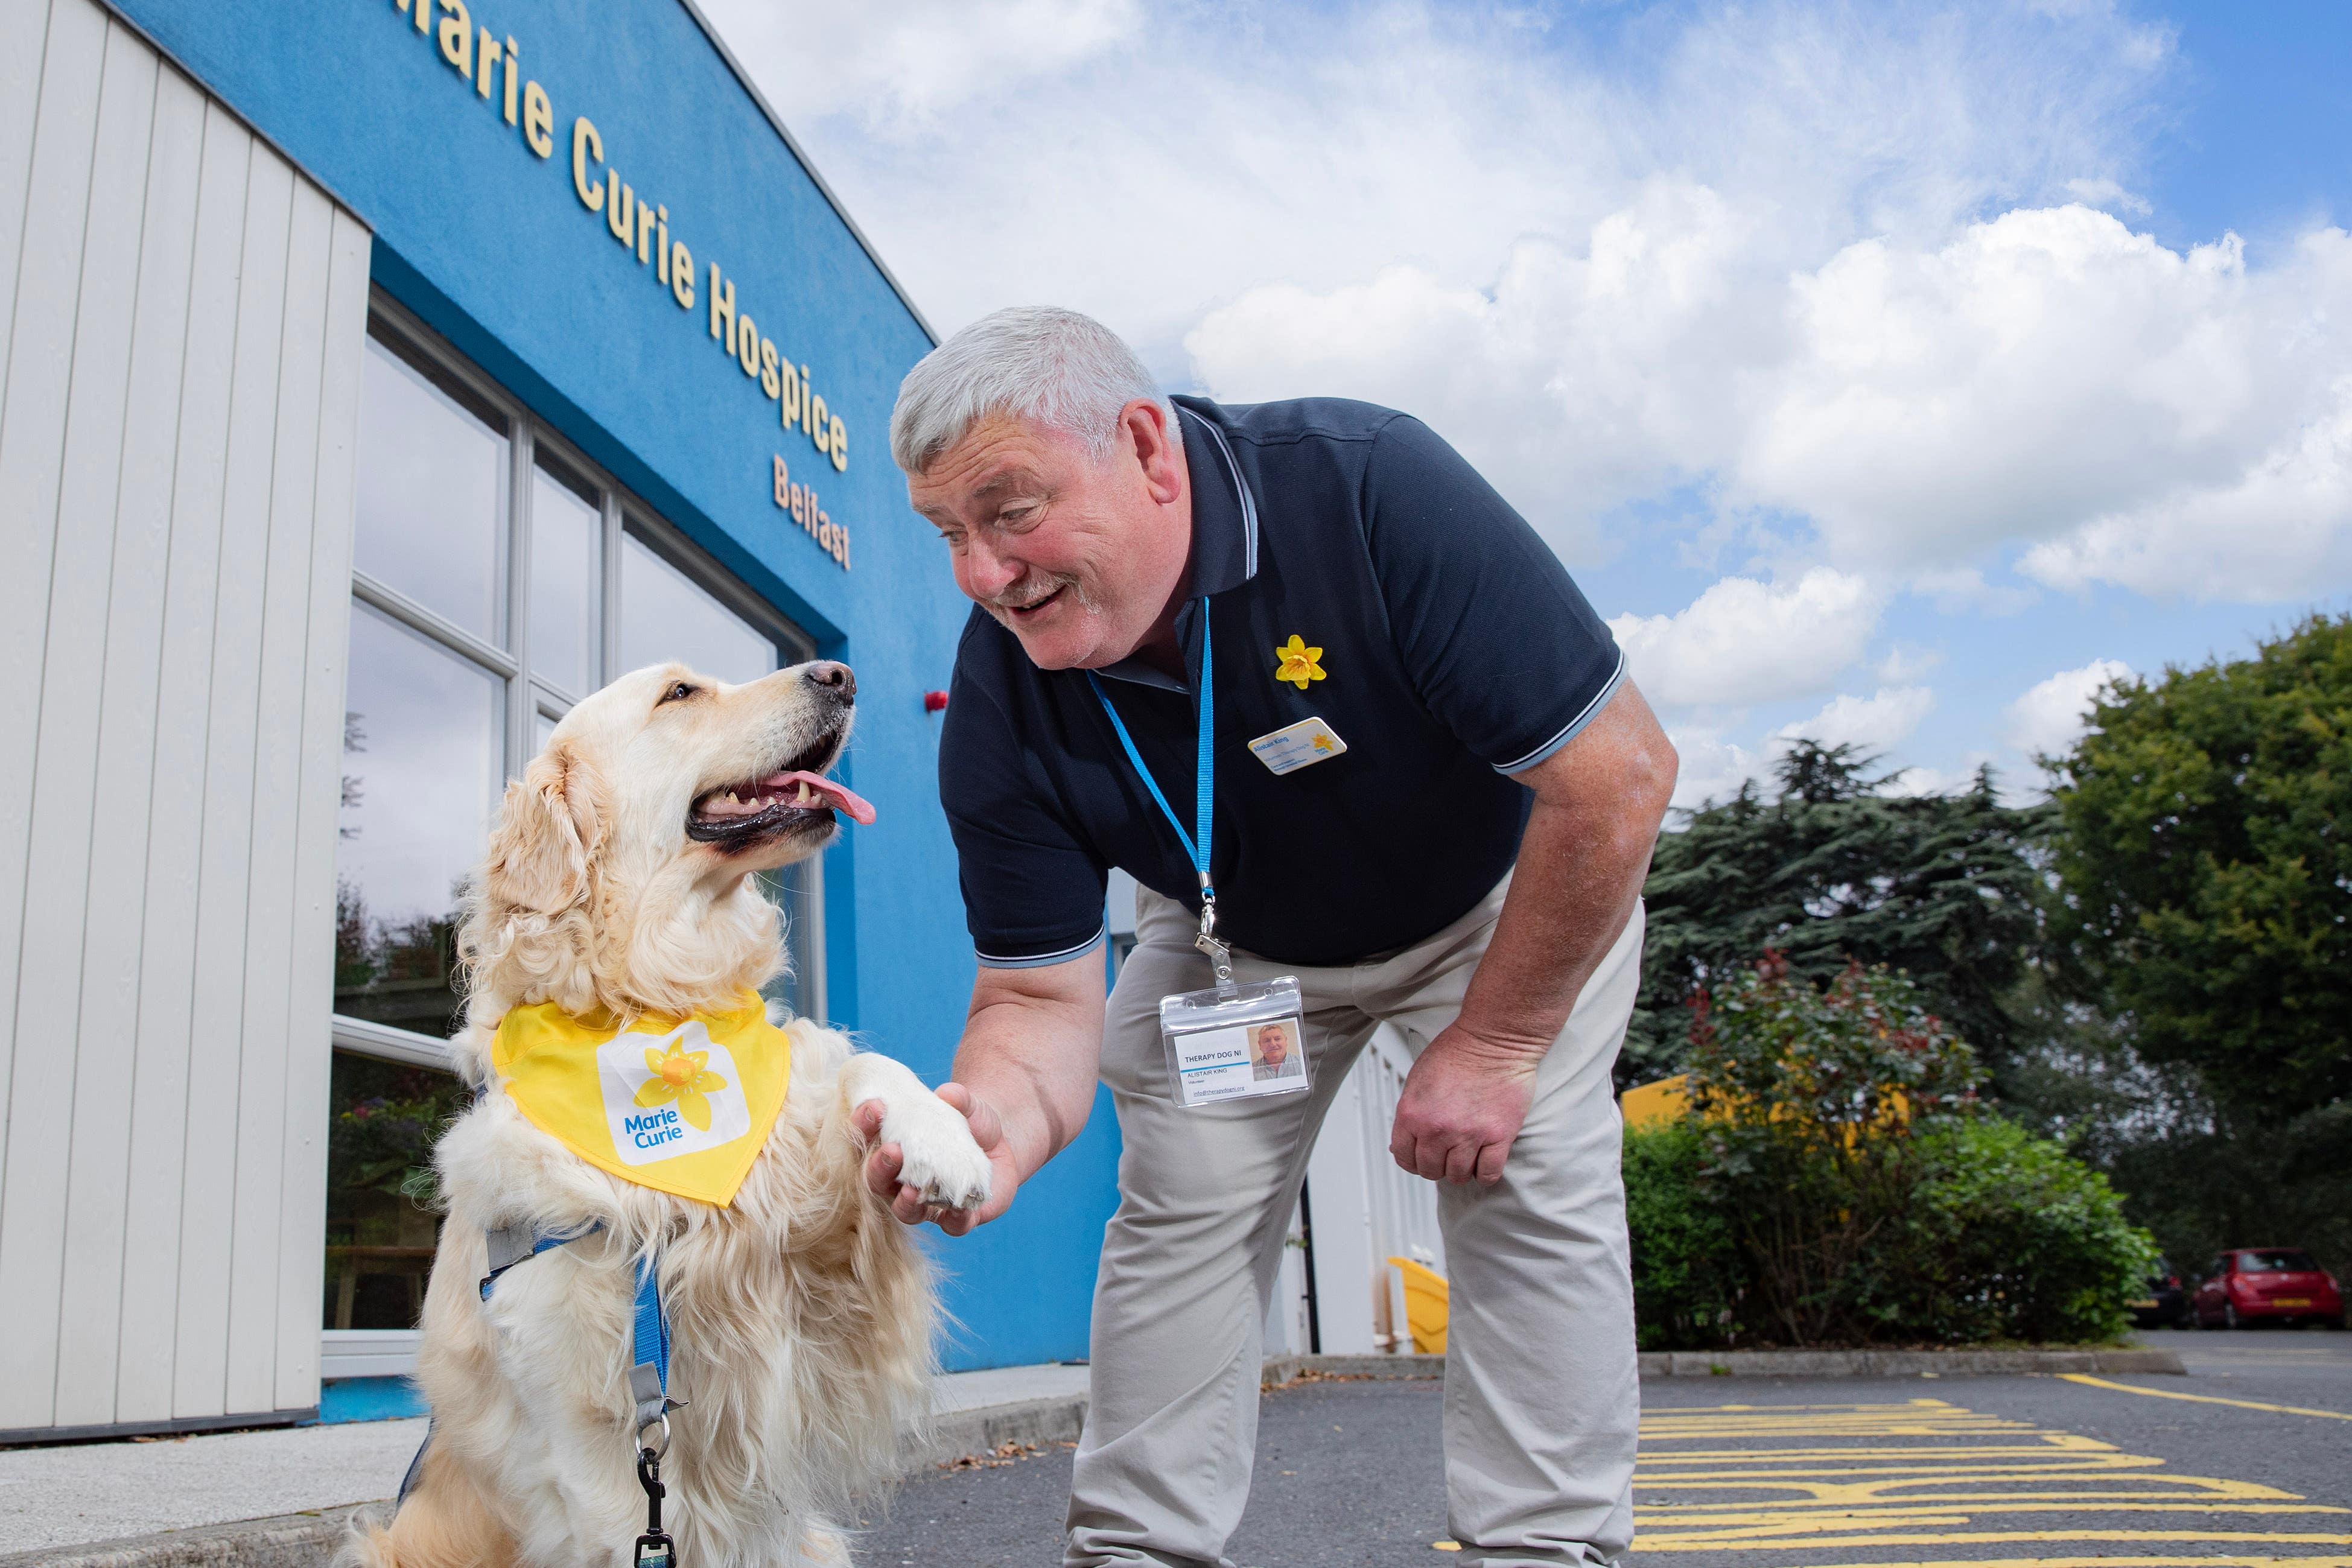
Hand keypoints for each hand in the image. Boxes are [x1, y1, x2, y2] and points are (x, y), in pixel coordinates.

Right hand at [856, 1083, 1017, 1234]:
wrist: (1003, 1147)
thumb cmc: (972, 1122)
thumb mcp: (967, 1105)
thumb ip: (958, 1098)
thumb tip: (947, 1093)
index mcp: (893, 1148)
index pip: (865, 1140)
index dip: (863, 1124)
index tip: (874, 1106)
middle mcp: (901, 1180)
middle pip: (877, 1181)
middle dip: (879, 1167)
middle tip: (892, 1150)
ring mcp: (927, 1203)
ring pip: (905, 1211)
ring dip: (905, 1202)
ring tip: (912, 1189)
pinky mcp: (958, 1218)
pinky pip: (953, 1226)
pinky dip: (955, 1219)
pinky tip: (960, 1210)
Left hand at [1388, 1024, 1541, 1184]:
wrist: (1493, 1039)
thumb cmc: (1457, 1052)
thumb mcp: (1417, 1080)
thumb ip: (1410, 1114)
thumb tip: (1402, 1144)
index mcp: (1412, 1114)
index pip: (1404, 1158)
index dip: (1412, 1160)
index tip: (1421, 1157)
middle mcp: (1437, 1129)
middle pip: (1430, 1170)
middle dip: (1437, 1165)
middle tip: (1446, 1154)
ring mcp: (1469, 1135)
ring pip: (1458, 1176)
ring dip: (1461, 1170)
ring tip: (1467, 1155)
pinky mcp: (1498, 1136)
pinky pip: (1488, 1174)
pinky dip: (1485, 1174)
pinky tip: (1485, 1162)